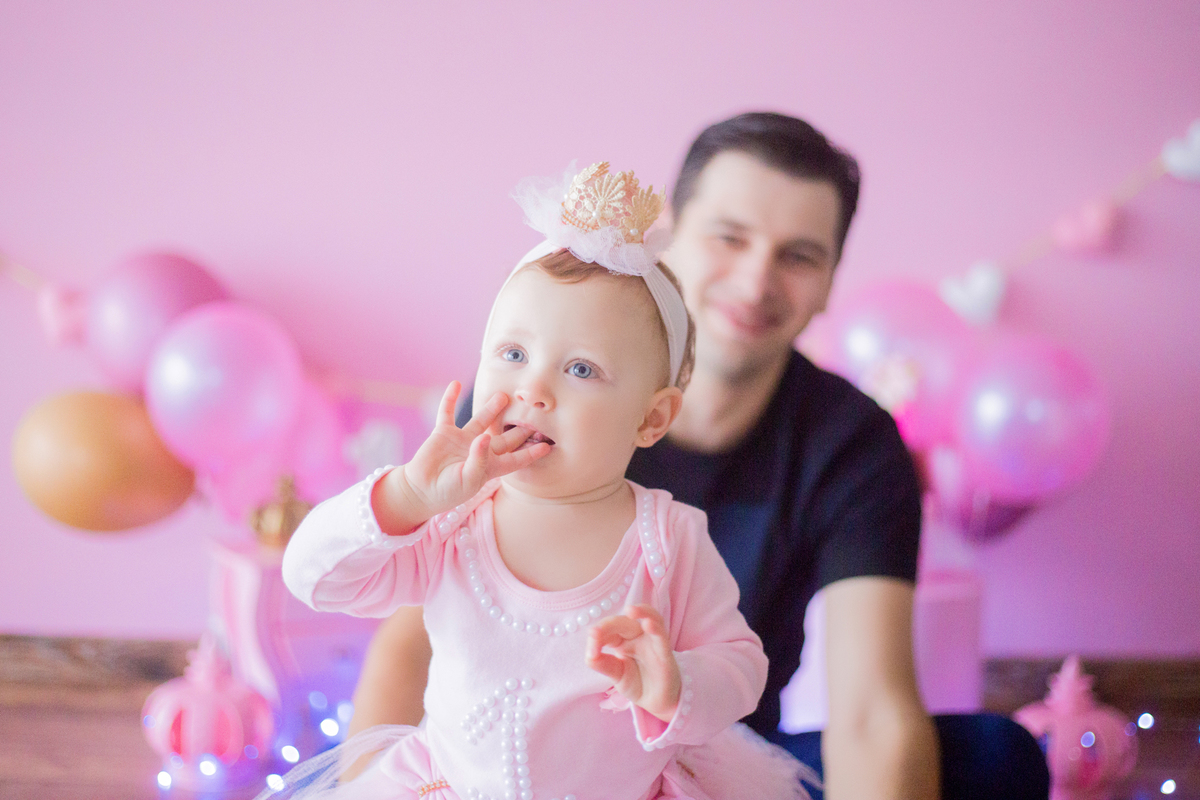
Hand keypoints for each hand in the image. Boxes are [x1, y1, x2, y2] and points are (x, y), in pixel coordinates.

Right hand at [375, 382, 549, 532]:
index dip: (531, 453)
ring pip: (481, 419)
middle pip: (504, 437)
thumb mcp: (467, 480)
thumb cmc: (447, 491)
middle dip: (519, 428)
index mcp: (490, 466)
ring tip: (503, 395)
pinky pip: (448, 412)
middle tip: (534, 414)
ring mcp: (462, 439)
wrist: (420, 490)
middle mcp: (480, 450)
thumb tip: (485, 436)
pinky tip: (456, 384)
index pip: (515, 459)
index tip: (547, 446)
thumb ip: (478, 459)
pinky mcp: (444, 432)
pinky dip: (450, 398)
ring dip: (491, 408)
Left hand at [585, 604, 679, 721]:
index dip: (597, 638)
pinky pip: (661, 636)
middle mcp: (637, 636)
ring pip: (650, 617)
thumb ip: (603, 664)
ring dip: (641, 611)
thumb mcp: (615, 674)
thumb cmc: (637, 683)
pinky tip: (648, 624)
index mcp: (621, 639)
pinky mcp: (665, 652)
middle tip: (594, 634)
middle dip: (608, 625)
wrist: (655, 702)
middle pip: (623, 622)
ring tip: (630, 610)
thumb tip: (589, 656)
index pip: (607, 631)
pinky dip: (656, 628)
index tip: (591, 655)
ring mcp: (652, 642)